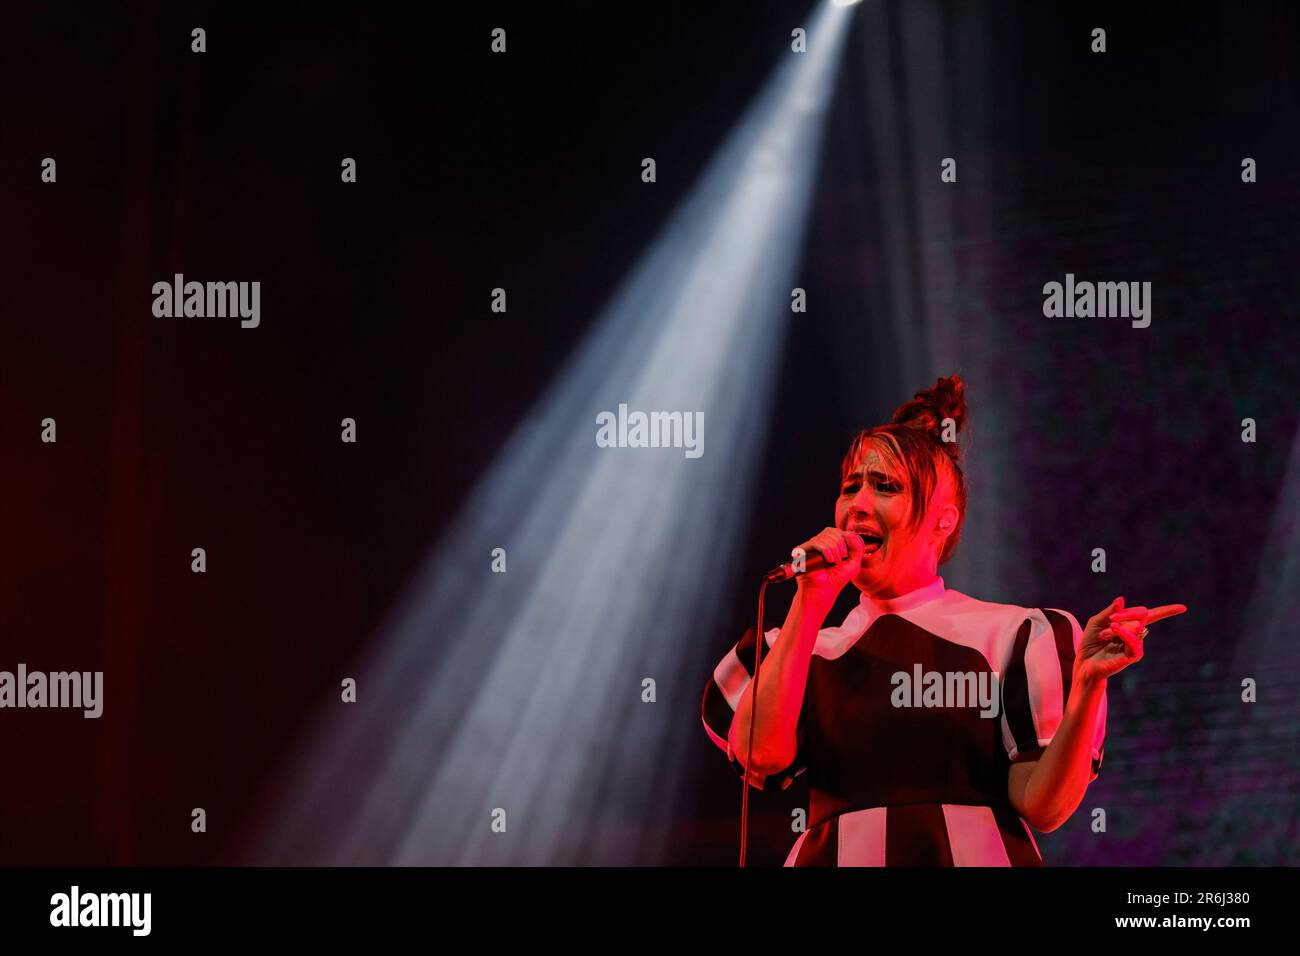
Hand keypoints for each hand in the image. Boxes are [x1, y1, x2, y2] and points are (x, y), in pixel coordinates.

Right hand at [792, 527, 865, 601]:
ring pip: (827, 535)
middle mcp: (820, 542)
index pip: (842, 532)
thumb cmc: (837, 579)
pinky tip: (827, 561)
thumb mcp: (855, 562)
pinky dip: (826, 551)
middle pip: (835, 531)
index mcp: (832, 543)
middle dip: (841, 546)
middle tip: (839, 560)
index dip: (848, 543)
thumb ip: (858, 546)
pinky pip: (817, 542)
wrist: (824, 590)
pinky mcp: (801, 550)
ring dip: (834, 550)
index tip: (846, 557)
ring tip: (832, 562)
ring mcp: (811, 545)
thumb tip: (849, 533)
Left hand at [1074, 596, 1188, 683]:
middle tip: (1106, 625)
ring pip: (1136, 627)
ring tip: (1104, 636)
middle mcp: (1137, 634)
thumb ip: (1110, 611)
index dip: (1167, 611)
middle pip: (1141, 615)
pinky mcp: (1133, 656)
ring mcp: (1136, 645)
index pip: (1151, 615)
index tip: (1183, 607)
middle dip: (1121, 615)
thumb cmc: (1091, 642)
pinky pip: (1134, 641)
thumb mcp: (1097, 622)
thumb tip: (1122, 599)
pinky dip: (1123, 633)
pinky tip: (1114, 630)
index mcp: (1130, 624)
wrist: (1085, 663)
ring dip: (1116, 628)